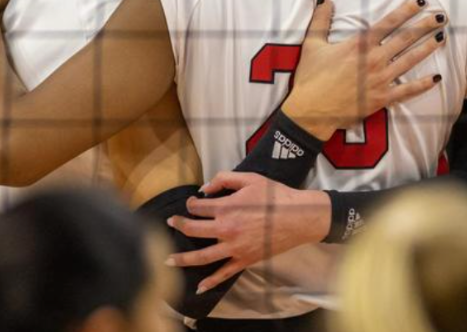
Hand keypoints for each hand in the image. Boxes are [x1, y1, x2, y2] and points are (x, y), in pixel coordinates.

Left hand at [165, 172, 329, 293]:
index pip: (197, 207)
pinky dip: (211, 281)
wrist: (299, 217)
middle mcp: (226, 229)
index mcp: (226, 208)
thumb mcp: (249, 179)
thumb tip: (204, 188)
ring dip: (182, 258)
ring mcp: (234, 248)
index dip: (191, 203)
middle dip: (178, 225)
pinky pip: (224, 274)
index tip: (192, 202)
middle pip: (193, 229)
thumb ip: (224, 179)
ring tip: (167, 260)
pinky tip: (198, 287)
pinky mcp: (244, 260)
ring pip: (202, 256)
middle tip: (170, 223)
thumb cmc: (275, 196)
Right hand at [282, 0, 446, 139]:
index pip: (388, 23)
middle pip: (405, 39)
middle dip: (425, 26)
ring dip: (427, 48)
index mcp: (359, 45)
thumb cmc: (310, 77)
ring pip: (410, 60)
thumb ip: (321, 19)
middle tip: (441, 16)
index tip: (421, 2)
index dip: (406, 11)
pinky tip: (436, 77)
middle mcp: (374, 60)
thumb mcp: (312, 44)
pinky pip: (407, 90)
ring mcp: (380, 80)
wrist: (310, 111)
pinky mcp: (382, 98)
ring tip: (442, 38)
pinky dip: (422, 84)